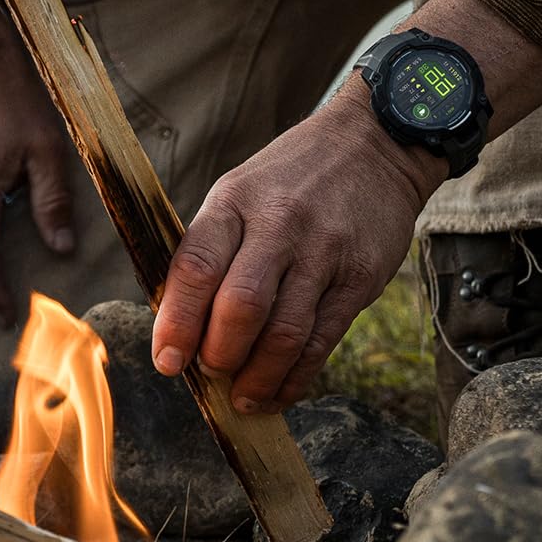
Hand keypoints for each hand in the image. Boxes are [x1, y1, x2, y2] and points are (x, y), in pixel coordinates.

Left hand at [151, 81, 441, 410]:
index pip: (196, 267)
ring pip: (284, 334)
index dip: (177, 322)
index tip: (167, 362)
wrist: (374, 144)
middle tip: (212, 373)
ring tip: (243, 397)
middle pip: (241, 307)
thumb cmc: (291, 178)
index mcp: (235, 202)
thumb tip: (179, 328)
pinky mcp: (359, 277)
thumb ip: (211, 251)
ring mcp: (324, 252)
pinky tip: (279, 390)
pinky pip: (322, 341)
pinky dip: (296, 377)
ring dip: (258, 378)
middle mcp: (280, 225)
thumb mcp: (239, 192)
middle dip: (219, 356)